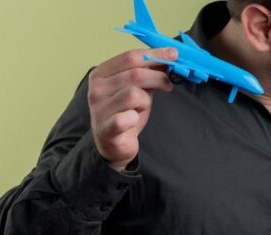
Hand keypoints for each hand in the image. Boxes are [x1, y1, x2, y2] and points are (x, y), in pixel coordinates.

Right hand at [87, 48, 176, 170]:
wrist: (113, 143)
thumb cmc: (125, 112)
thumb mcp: (136, 87)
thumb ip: (148, 72)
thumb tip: (169, 57)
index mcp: (101, 73)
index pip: (129, 57)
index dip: (154, 55)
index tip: (174, 54)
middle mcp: (96, 89)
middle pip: (135, 74)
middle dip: (158, 77)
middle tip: (168, 84)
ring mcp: (99, 109)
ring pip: (134, 94)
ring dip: (146, 100)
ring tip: (143, 107)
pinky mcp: (105, 129)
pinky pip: (127, 117)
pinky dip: (135, 117)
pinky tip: (134, 119)